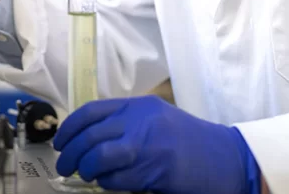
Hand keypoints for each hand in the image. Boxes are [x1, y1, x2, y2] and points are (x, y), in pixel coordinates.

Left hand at [53, 96, 261, 193]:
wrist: (228, 158)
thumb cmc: (190, 141)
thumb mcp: (156, 119)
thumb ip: (126, 123)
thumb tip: (88, 140)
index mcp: (139, 105)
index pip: (92, 111)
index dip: (70, 127)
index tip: (60, 141)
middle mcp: (141, 121)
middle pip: (91, 135)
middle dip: (70, 153)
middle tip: (64, 165)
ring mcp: (149, 145)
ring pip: (100, 157)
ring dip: (86, 169)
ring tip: (84, 175)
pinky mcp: (157, 171)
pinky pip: (118, 179)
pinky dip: (107, 183)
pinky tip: (107, 183)